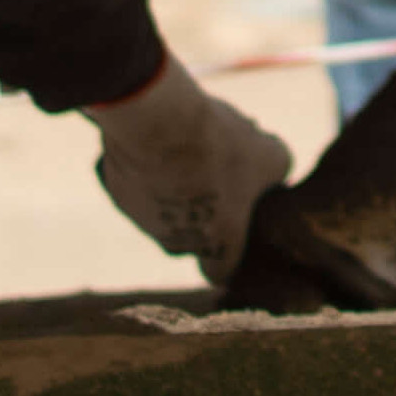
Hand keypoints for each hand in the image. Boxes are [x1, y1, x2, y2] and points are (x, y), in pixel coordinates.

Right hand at [89, 59, 294, 261]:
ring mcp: (143, 220)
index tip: (238, 228)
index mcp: (218, 246)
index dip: (231, 253)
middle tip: (217, 173)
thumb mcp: (271, 156)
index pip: (221, 272)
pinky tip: (162, 139)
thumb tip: (276, 173)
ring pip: (164, 210)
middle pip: (193, 237)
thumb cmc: (222, 148)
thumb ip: (277, 172)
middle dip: (205, 212)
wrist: (157, 123)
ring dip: (176, 188)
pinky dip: (150, 167)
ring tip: (191, 148)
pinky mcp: (118, 192)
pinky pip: (139, 184)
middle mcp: (178, 244)